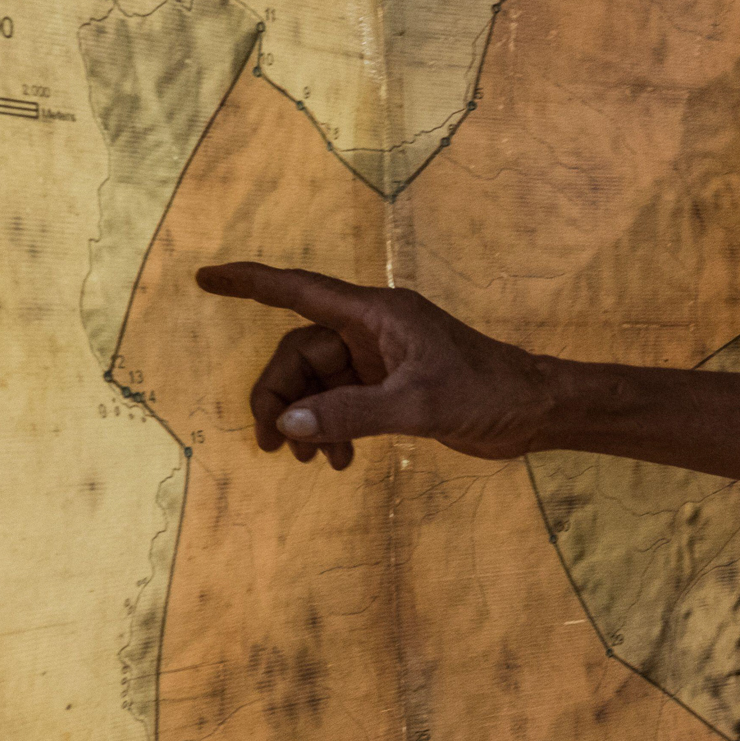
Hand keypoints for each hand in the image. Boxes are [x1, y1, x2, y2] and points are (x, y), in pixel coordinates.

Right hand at [194, 262, 550, 468]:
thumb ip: (351, 414)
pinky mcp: (391, 388)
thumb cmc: (487, 393)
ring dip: (305, 421)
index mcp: (376, 315)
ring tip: (308, 461)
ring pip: (317, 384)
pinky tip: (335, 462)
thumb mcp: (418, 405)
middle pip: (298, 354)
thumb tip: (287, 423)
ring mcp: (380, 360)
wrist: (533, 411)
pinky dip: (330, 430)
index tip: (205, 278)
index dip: (250, 282)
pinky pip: (340, 403)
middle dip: (279, 398)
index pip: (298, 290)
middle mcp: (372, 331)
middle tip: (274, 447)